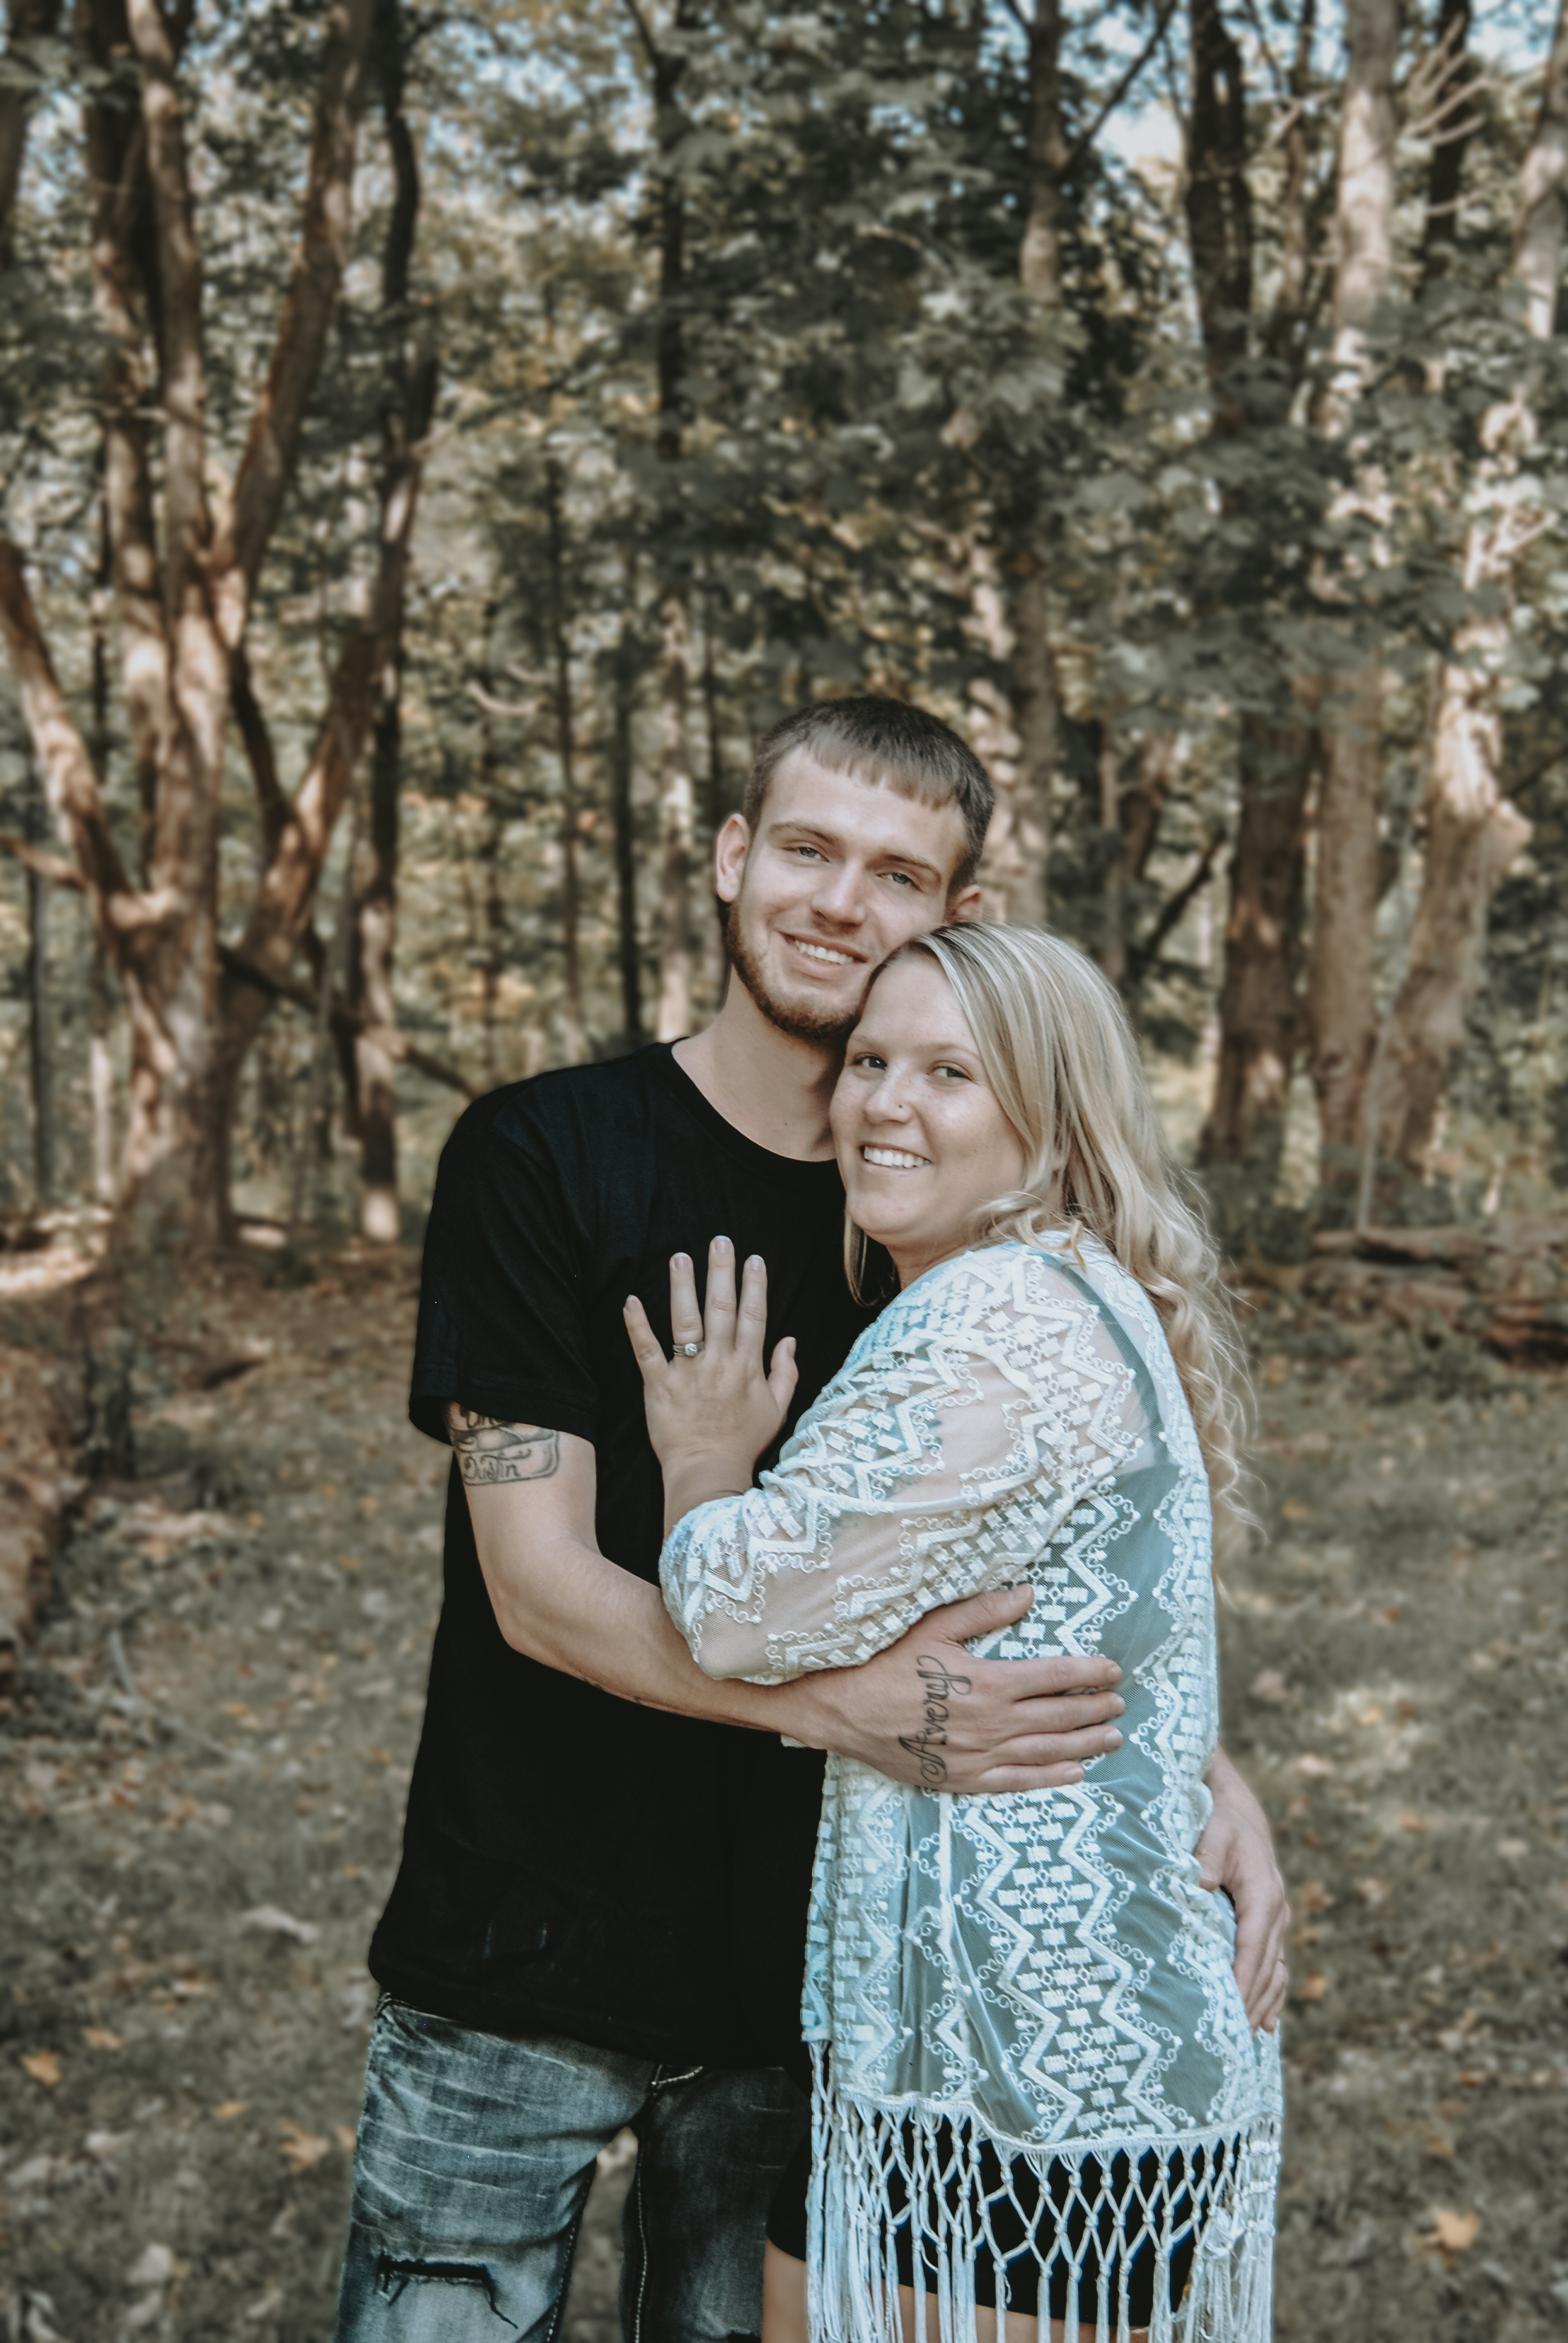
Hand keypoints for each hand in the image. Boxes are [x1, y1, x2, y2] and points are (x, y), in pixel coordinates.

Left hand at [625, 1238, 797, 1514]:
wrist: (708, 1474)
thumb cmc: (743, 1443)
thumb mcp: (777, 1410)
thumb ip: (785, 1372)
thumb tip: (791, 1339)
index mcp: (748, 1367)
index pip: (754, 1317)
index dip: (755, 1286)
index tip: (753, 1259)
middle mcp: (720, 1364)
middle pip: (722, 1310)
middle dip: (721, 1272)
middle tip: (719, 1241)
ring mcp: (688, 1373)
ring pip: (686, 1323)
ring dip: (683, 1287)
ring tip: (679, 1257)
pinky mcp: (659, 1386)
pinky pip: (647, 1350)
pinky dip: (637, 1325)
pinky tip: (631, 1299)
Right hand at [781, 1584, 1126, 1794]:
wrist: (840, 1710)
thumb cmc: (883, 1662)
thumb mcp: (933, 1626)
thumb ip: (984, 1611)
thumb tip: (1028, 1594)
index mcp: (990, 1682)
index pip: (1055, 1677)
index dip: (1089, 1674)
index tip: (1113, 1670)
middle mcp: (993, 1724)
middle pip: (1059, 1717)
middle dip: (1094, 1709)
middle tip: (1120, 1704)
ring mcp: (980, 1756)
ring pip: (1046, 1752)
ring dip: (1084, 1745)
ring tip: (1112, 1739)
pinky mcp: (962, 1779)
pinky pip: (1016, 1782)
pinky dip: (1049, 1779)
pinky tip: (1074, 1775)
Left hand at [1197, 1747, 1290, 2031]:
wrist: (1237, 1811)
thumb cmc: (1219, 1821)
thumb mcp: (1213, 1832)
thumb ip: (1205, 1856)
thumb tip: (1199, 1883)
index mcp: (1263, 1895)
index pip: (1253, 1947)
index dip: (1243, 1980)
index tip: (1232, 2010)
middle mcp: (1276, 1912)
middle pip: (1266, 1966)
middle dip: (1252, 2002)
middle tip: (1233, 2038)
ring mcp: (1276, 1920)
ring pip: (1275, 1971)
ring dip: (1263, 2003)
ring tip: (1246, 2038)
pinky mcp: (1269, 1924)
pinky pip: (1275, 1966)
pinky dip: (1272, 1994)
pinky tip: (1266, 2023)